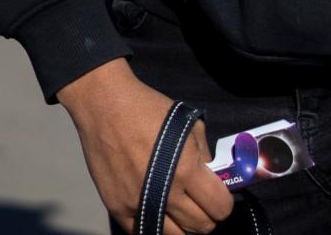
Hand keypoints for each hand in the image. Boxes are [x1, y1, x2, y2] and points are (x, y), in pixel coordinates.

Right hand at [58, 59, 233, 233]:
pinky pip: (143, 232)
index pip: (218, 206)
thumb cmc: (149, 109)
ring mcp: (139, 204)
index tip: (220, 198)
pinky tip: (159, 211)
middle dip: (208, 217)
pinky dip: (156, 225)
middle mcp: (166, 193)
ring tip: (181, 210)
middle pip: (200, 227)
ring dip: (183, 226)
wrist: (106, 108)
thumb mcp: (188, 123)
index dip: (224, 204)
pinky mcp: (117, 209)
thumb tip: (211, 176)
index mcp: (187, 169)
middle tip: (202, 204)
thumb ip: (203, 153)